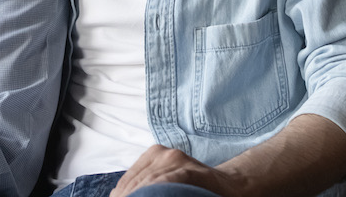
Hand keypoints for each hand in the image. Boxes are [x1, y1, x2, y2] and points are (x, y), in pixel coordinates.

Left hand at [111, 146, 243, 196]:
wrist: (229, 186)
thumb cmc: (194, 187)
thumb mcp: (165, 182)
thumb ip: (144, 185)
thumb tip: (116, 195)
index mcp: (153, 155)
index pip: (128, 179)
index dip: (122, 195)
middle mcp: (163, 153)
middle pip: (136, 181)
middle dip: (130, 196)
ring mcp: (176, 159)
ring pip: (150, 182)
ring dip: (141, 194)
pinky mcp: (189, 170)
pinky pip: (170, 181)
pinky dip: (159, 188)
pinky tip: (154, 196)